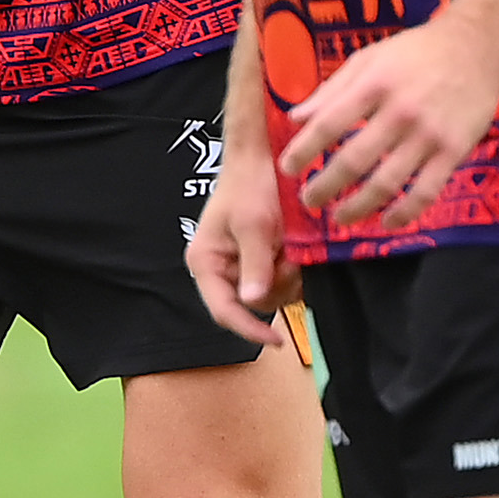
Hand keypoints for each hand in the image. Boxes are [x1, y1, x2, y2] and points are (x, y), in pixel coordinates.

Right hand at [187, 146, 300, 344]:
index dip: (249, 330)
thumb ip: (254, 264)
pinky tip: (292, 246)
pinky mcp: (260, 258)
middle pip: (251, 305)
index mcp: (206, 262)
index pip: (224, 311)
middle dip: (275, 287)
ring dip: (286, 276)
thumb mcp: (254, 224)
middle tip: (288, 258)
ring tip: (289, 245)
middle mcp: (220, 268)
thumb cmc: (250, 183)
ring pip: (270, 294)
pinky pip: (279, 279)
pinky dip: (290, 268)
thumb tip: (253, 302)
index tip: (277, 341)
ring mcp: (241, 264)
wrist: (263, 157)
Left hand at [278, 12, 498, 233]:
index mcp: (373, 85)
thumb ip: (331, 90)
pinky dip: (405, 212)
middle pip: (354, 160)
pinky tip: (387, 221)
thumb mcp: (368, 58)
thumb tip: (295, 118)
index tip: (287, 169)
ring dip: (359, 206)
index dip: (304, 150)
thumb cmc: (415, 52)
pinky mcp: (454, 152)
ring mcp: (428, 135)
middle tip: (309, 201)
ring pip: (387, 182)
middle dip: (326, 186)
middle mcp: (399, 112)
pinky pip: (426, 191)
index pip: (328, 124)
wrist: (477, 48)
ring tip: (340, 217)